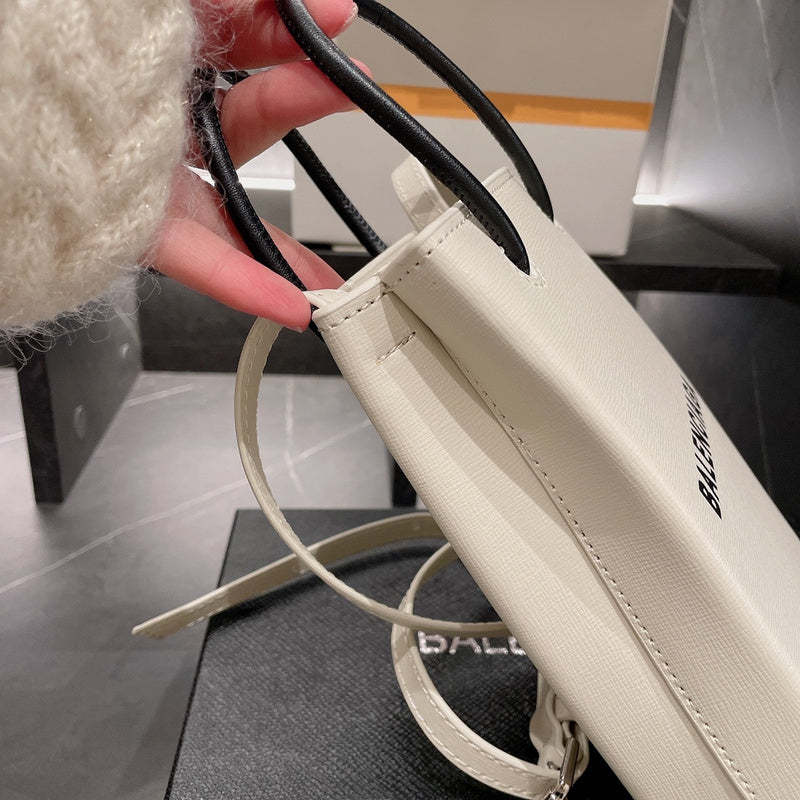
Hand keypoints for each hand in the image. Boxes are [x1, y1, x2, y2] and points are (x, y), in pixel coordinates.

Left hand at [155, 0, 362, 329]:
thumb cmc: (67, 48)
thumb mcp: (162, 3)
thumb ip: (235, 2)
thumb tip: (311, 3)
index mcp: (160, 54)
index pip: (245, 41)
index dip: (296, 35)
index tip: (340, 22)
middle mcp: (158, 118)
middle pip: (251, 121)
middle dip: (306, 105)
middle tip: (354, 87)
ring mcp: (149, 178)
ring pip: (233, 210)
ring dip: (291, 245)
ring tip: (340, 266)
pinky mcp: (131, 227)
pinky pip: (194, 259)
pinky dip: (245, 284)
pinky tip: (293, 307)